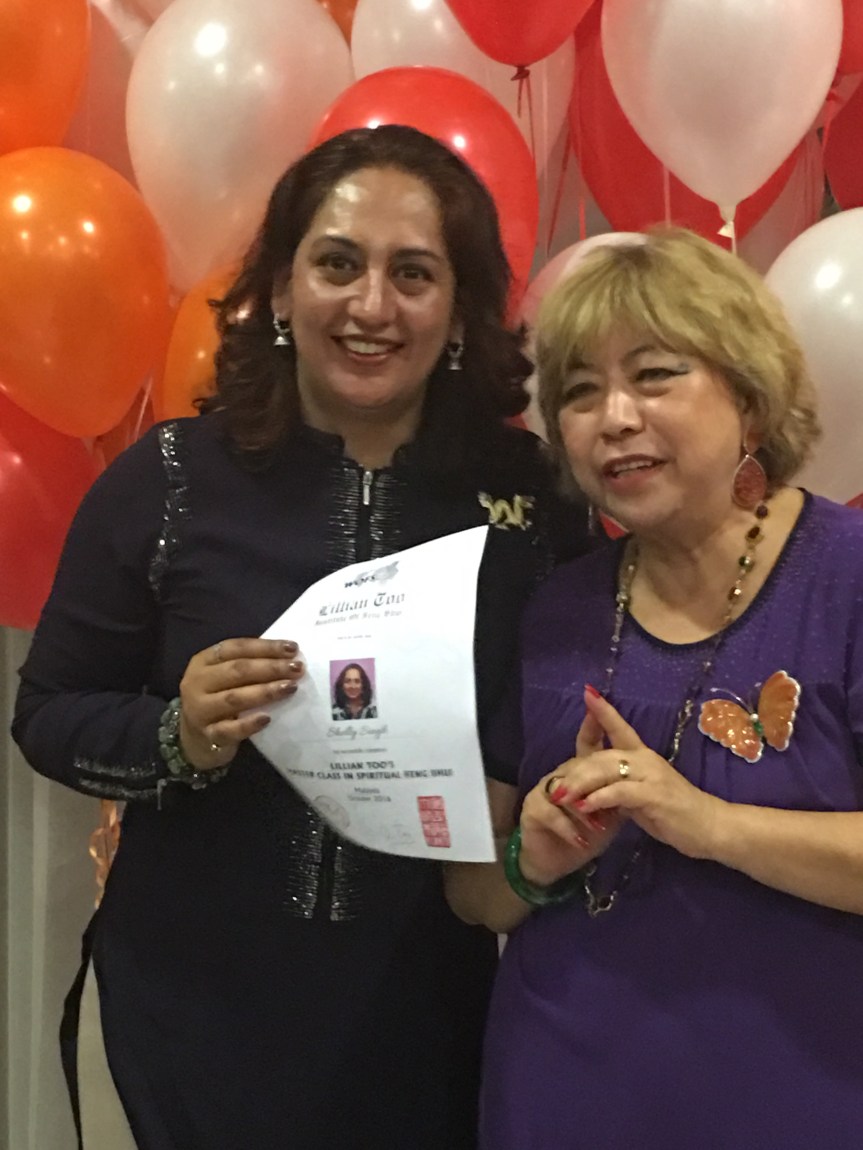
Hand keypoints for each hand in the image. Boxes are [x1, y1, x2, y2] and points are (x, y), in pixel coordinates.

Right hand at [178, 638, 303, 768]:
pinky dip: (249, 724)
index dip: (265, 647)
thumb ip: (248, 665)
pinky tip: (267, 719)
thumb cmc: (217, 699)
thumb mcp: (224, 677)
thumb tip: (288, 657)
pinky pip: (229, 730)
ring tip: (290, 688)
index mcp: (203, 661)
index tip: (293, 649)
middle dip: (270, 667)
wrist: (194, 740)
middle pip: (237, 670)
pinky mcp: (208, 735)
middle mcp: (197, 683)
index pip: (236, 648)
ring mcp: (200, 710)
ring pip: (234, 698)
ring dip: (265, 692)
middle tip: (297, 669)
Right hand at [517, 704, 623, 886]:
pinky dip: (569, 827)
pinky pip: (551, 813)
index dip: (593, 723)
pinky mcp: (532, 810)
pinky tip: (581, 841)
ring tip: (600, 827)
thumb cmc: (586, 836)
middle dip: (593, 780)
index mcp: (580, 770)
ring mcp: (544, 790)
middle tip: (615, 795)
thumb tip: (638, 779)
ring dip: (584, 809)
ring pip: (565, 789)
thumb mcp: (610, 815)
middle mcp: (560, 773)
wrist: (559, 864)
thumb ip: (619, 794)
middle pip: (578, 765)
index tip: (596, 701)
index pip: (588, 742)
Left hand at [561, 687, 724, 859]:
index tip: (587, 692)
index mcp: (644, 757)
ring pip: (607, 770)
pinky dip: (600, 798)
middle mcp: (646, 760)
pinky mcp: (653, 795)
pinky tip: (586, 807)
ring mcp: (651, 775)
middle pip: (602, 755)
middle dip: (576, 771)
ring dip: (581, 784)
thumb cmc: (676, 814)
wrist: (711, 828)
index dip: (603, 712)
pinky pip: (620, 791)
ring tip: (562, 797)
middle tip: (554, 787)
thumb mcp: (643, 797)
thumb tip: (598, 791)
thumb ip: (622, 789)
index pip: (621, 728)